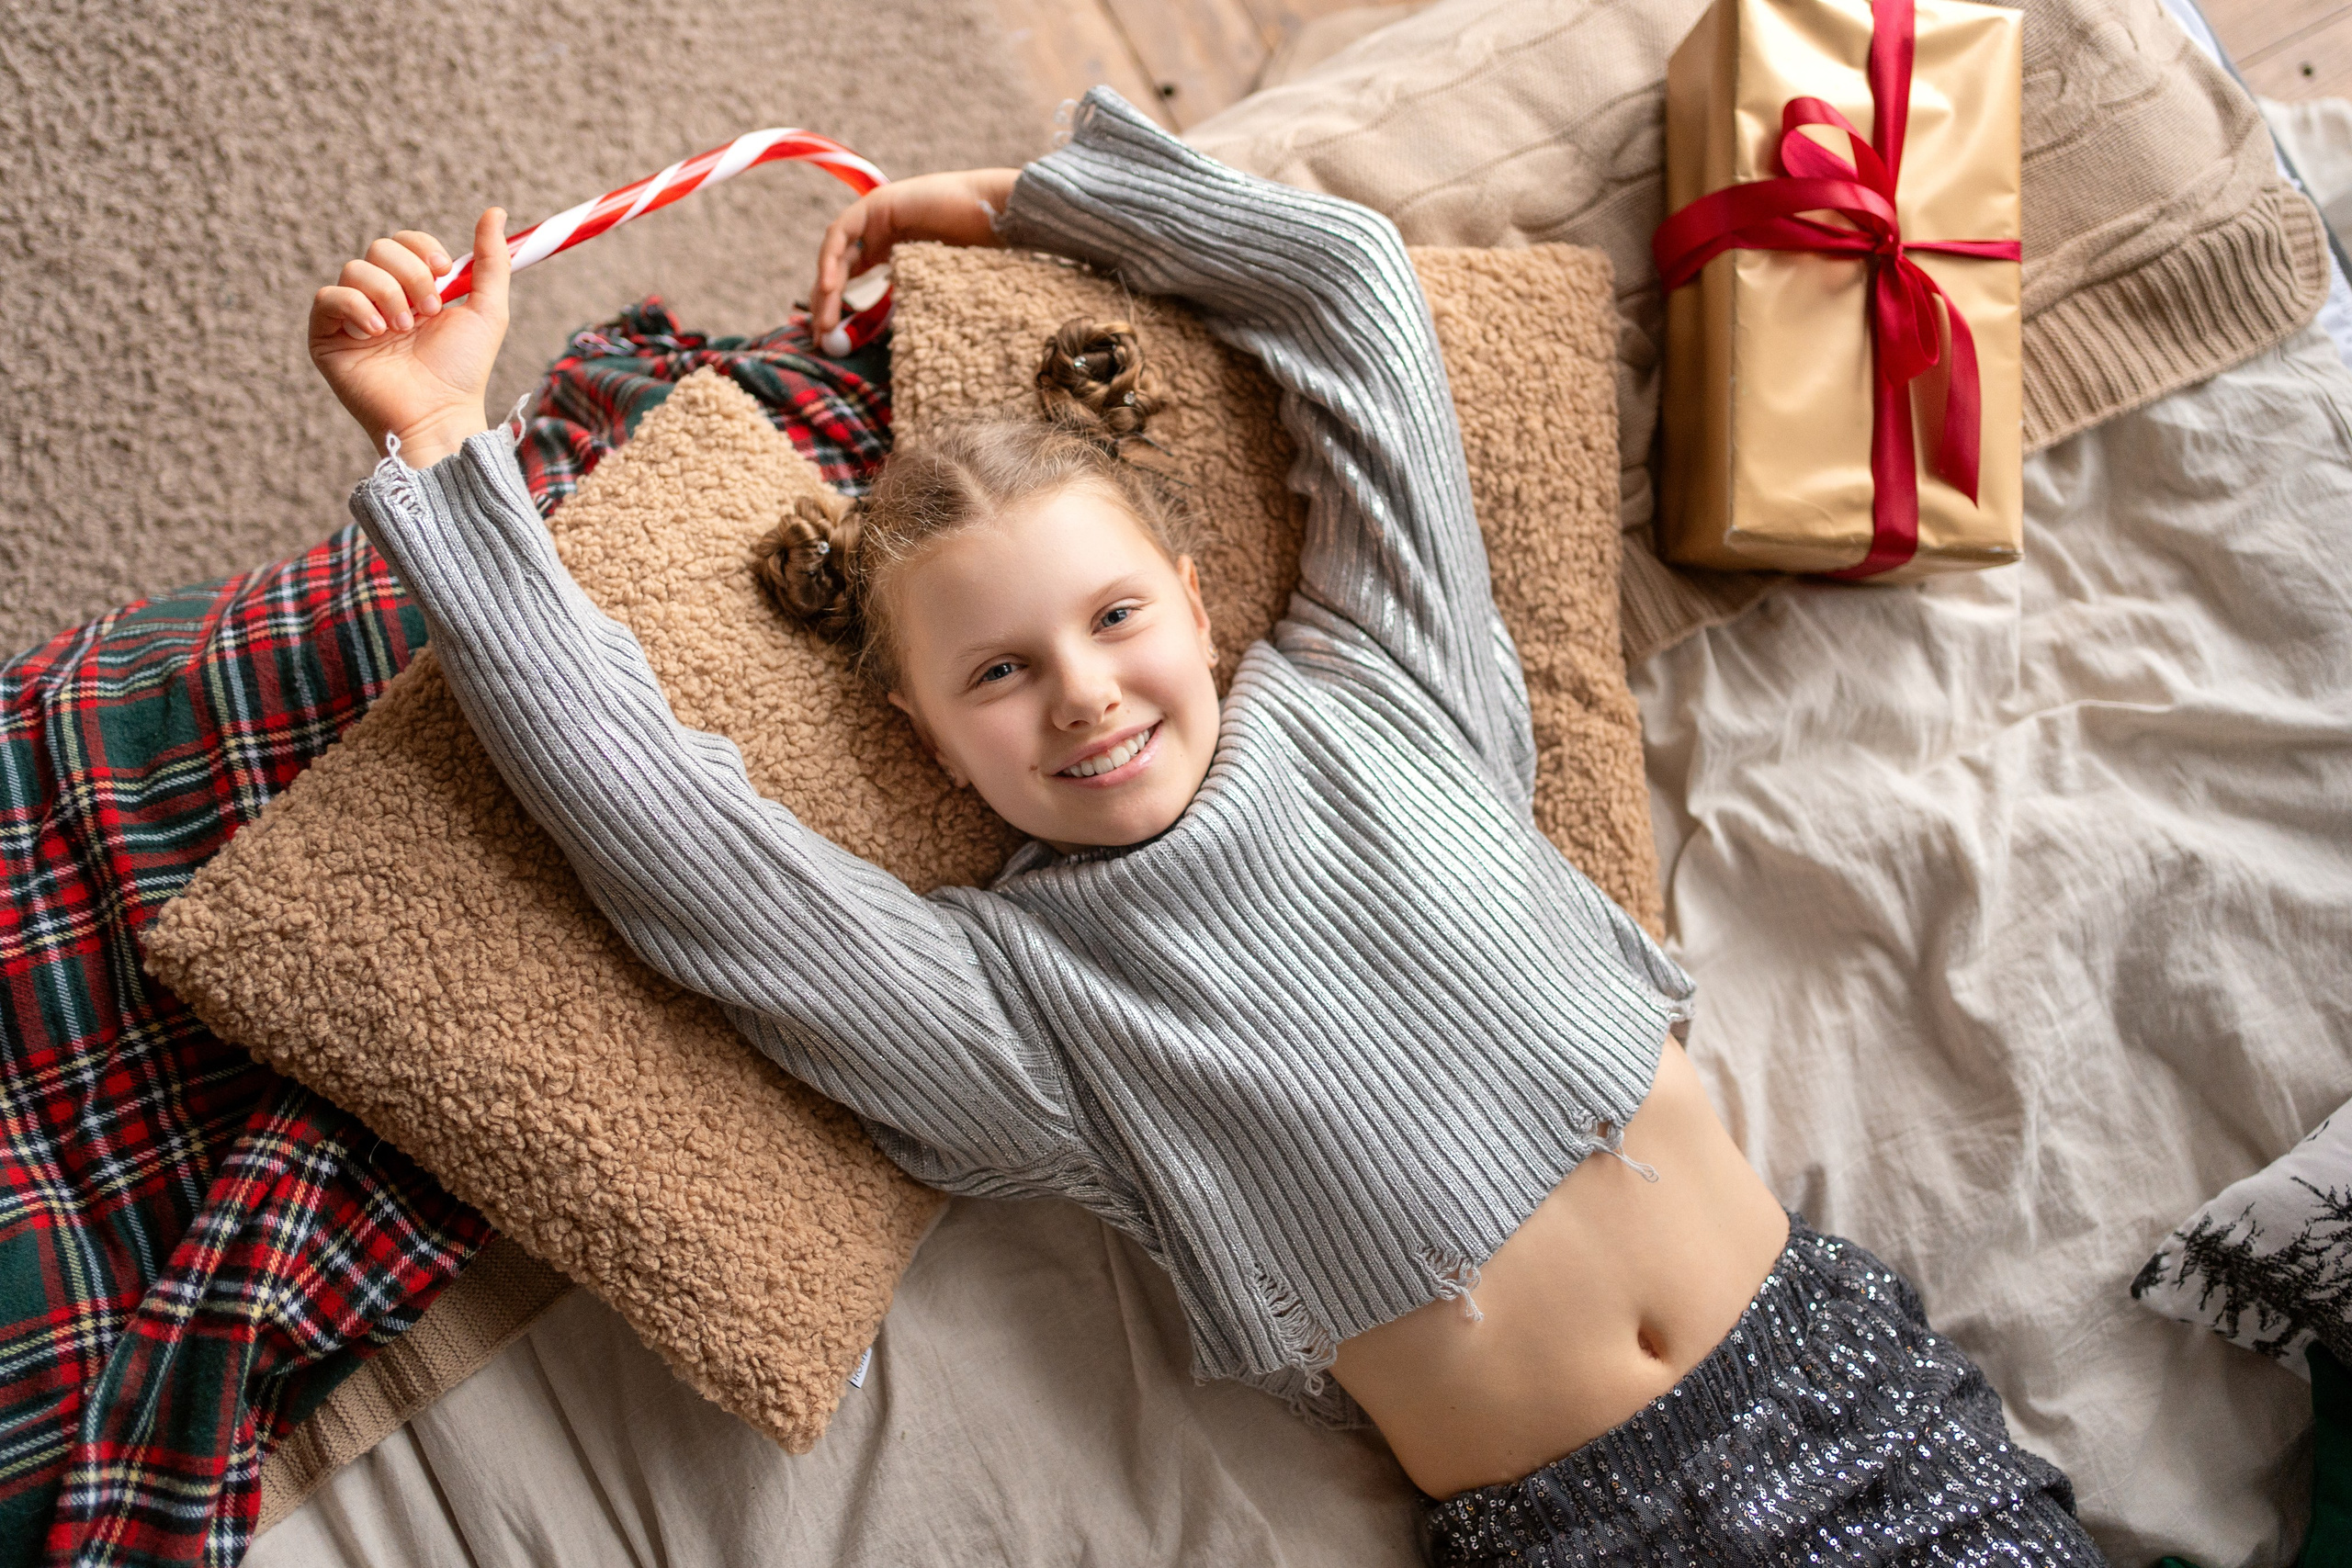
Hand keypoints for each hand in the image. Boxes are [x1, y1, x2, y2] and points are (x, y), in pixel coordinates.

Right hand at [310, 208, 511, 466]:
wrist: (439, 414)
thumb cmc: (463, 371)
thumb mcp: (487, 310)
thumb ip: (491, 261)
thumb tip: (496, 211)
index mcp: (413, 290)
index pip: (404, 241)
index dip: (422, 247)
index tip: (445, 271)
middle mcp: (379, 298)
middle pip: (379, 247)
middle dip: (410, 275)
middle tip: (428, 312)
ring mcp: (351, 317)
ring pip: (355, 269)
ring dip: (388, 295)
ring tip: (404, 330)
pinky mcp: (326, 337)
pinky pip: (328, 298)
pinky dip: (356, 309)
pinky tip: (376, 334)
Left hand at [808, 169, 1018, 342]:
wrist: (998, 220)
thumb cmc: (981, 254)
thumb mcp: (932, 285)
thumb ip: (907, 300)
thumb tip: (894, 341)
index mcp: (889, 247)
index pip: (850, 275)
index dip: (835, 304)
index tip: (828, 337)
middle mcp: (878, 230)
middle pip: (838, 266)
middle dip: (824, 301)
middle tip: (819, 336)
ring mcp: (876, 214)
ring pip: (836, 252)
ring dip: (825, 287)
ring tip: (824, 321)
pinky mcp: (877, 203)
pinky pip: (843, 233)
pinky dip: (832, 259)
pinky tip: (832, 287)